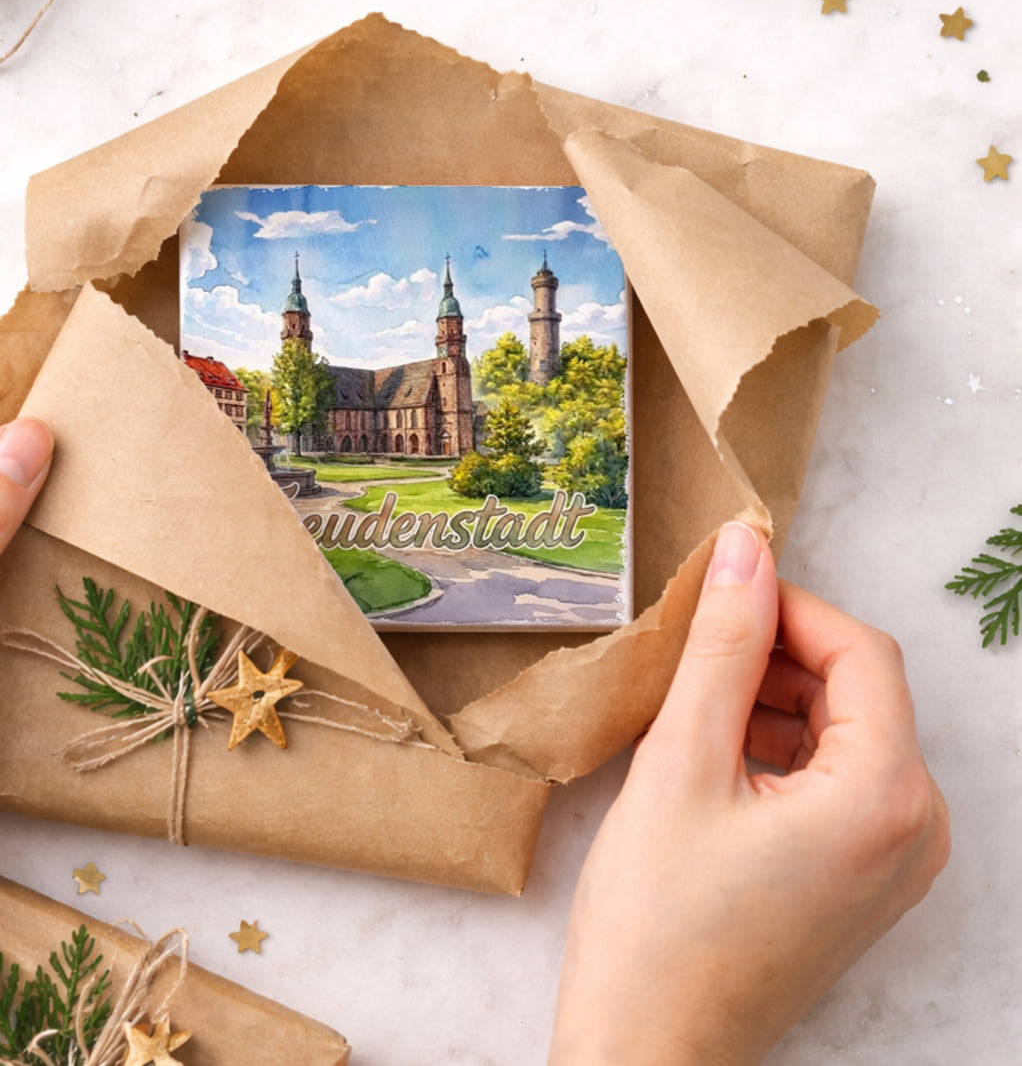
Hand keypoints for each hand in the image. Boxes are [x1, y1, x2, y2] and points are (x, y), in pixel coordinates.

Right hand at [549, 521, 950, 1065]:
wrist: (648, 1050)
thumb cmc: (657, 923)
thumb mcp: (681, 762)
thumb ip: (721, 647)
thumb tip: (745, 550)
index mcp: (886, 797)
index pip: (860, 651)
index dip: (787, 606)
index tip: (716, 591)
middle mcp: (916, 830)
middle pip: (857, 690)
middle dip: (775, 656)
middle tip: (688, 652)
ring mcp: (895, 862)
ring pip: (843, 733)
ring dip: (771, 700)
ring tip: (688, 707)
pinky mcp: (863, 880)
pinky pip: (836, 781)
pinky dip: (778, 750)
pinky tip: (710, 757)